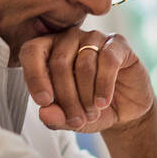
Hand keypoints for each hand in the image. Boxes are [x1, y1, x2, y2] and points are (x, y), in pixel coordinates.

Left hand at [19, 29, 153, 132]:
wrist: (125, 110)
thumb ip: (55, 118)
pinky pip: (107, 61)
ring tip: (91, 114)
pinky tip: (103, 102)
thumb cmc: (92, 108)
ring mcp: (94, 37)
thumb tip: (45, 112)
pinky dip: (104, 86)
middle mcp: (69, 38)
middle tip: (76, 120)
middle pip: (59, 63)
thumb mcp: (71, 119)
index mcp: (49, 50)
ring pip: (84, 64)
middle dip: (67, 98)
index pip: (31, 51)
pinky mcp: (117, 43)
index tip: (44, 101)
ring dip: (87, 96)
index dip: (34, 76)